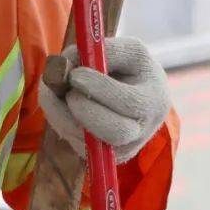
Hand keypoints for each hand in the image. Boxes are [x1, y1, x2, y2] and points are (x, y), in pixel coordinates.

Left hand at [38, 37, 169, 163]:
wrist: (138, 97)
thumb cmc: (131, 70)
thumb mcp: (128, 51)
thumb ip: (105, 52)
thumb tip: (68, 64)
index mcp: (154, 101)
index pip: (129, 102)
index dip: (99, 88)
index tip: (76, 74)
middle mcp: (142, 131)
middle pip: (114, 131)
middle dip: (84, 110)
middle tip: (68, 91)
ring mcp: (123, 149)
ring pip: (88, 142)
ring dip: (62, 114)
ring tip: (55, 89)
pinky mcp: (103, 157)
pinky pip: (76, 144)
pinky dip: (61, 122)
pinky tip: (62, 103)